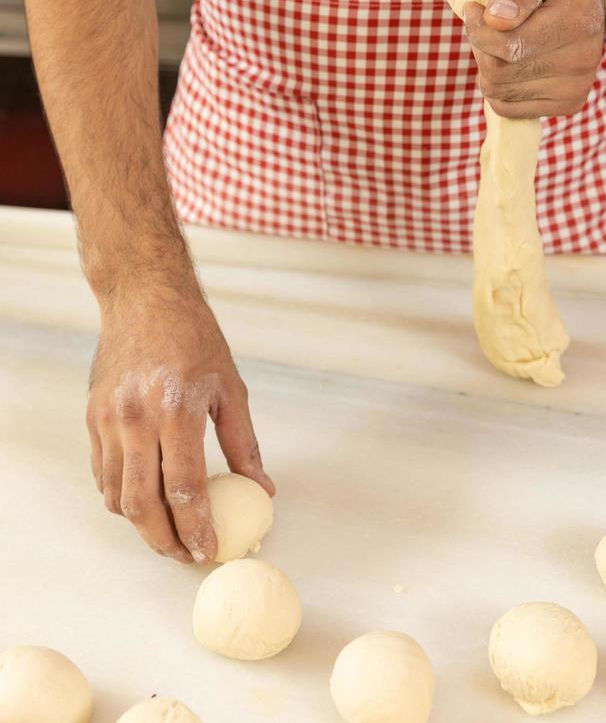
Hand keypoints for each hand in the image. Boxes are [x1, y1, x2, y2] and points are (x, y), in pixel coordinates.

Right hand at [86, 283, 273, 562]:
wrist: (143, 299)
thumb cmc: (193, 337)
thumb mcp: (229, 387)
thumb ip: (244, 444)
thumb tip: (263, 489)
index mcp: (176, 410)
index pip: (184, 489)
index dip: (197, 528)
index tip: (209, 551)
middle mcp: (136, 419)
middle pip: (142, 504)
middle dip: (165, 541)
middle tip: (185, 556)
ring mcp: (108, 419)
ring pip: (116, 496)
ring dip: (141, 525)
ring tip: (167, 533)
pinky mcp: (92, 418)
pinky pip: (102, 474)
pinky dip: (121, 497)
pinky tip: (144, 501)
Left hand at [463, 0, 605, 118]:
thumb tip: (498, 18)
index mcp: (579, 21)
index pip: (509, 46)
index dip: (477, 29)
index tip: (474, 9)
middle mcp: (584, 60)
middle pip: (498, 73)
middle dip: (481, 47)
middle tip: (488, 25)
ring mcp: (577, 87)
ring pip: (498, 93)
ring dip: (487, 67)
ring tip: (502, 42)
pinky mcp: (567, 105)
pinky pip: (507, 108)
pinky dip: (498, 87)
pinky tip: (511, 63)